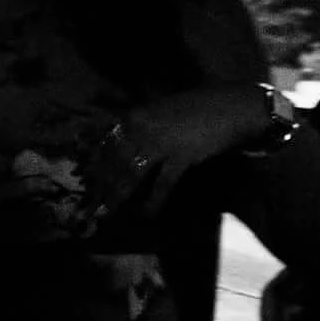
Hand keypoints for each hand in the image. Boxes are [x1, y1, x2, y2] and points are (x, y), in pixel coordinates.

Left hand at [92, 83, 267, 219]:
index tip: (87, 182)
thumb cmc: (198, 106)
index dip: (95, 166)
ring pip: (131, 174)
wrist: (232, 105)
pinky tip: (146, 215)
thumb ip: (140, 127)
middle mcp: (142, 128)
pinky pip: (162, 183)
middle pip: (114, 162)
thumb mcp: (160, 111)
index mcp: (134, 116)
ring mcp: (161, 142)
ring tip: (108, 214)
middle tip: (91, 206)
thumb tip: (124, 148)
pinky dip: (153, 201)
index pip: (107, 144)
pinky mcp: (182, 156)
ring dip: (118, 196)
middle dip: (102, 186)